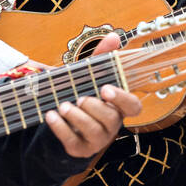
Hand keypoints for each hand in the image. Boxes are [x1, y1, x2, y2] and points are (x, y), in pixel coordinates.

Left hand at [43, 33, 141, 157]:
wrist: (64, 124)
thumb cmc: (84, 97)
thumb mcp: (91, 78)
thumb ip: (102, 58)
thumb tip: (115, 36)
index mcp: (118, 107)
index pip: (134, 107)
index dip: (123, 99)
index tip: (106, 89)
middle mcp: (112, 125)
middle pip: (111, 119)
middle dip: (94, 107)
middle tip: (80, 98)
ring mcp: (97, 140)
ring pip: (93, 131)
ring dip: (76, 117)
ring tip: (63, 105)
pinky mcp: (79, 149)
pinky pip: (72, 141)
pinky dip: (60, 127)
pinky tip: (50, 115)